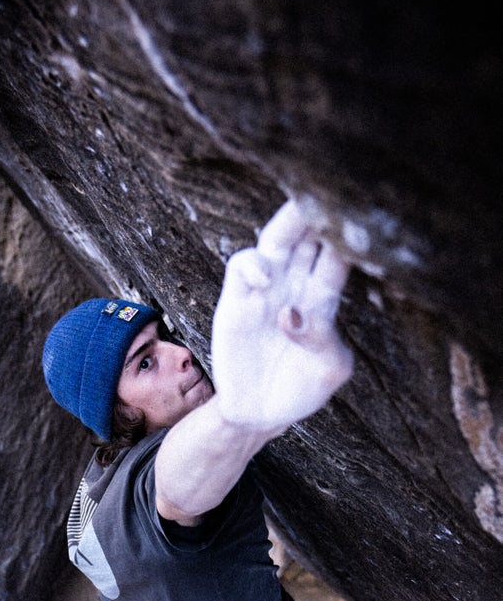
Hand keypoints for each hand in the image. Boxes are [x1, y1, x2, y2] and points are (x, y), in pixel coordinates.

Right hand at [211, 200, 353, 431]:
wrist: (260, 413)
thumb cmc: (301, 389)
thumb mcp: (330, 370)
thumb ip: (323, 340)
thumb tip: (293, 313)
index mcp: (323, 297)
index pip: (338, 254)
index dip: (348, 233)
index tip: (365, 210)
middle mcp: (295, 285)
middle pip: (308, 236)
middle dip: (319, 213)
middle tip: (333, 187)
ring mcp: (264, 291)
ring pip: (276, 241)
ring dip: (288, 223)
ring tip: (301, 210)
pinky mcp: (235, 302)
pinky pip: (241, 268)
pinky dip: (251, 264)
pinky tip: (265, 277)